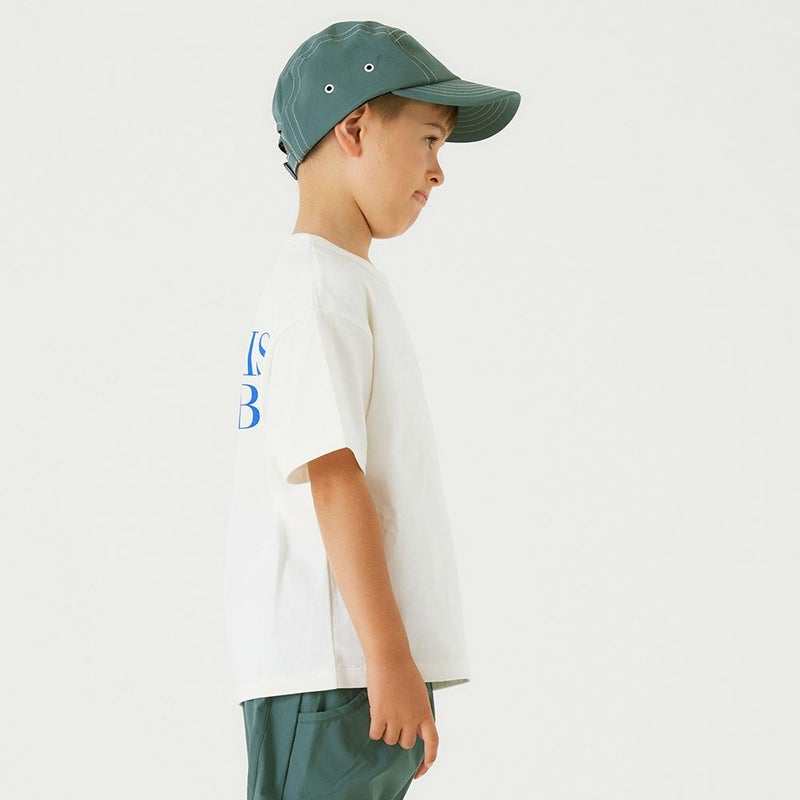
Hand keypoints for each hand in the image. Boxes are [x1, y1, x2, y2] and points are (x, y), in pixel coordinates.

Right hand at [366, 655, 438, 778]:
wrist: (389, 658)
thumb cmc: (404, 671)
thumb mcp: (419, 693)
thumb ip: (419, 712)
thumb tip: (415, 730)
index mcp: (425, 711)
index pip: (433, 742)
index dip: (430, 758)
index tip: (425, 767)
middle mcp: (412, 718)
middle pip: (406, 744)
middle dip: (400, 736)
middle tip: (394, 721)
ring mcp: (396, 717)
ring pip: (390, 740)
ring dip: (386, 732)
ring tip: (385, 712)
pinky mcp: (380, 715)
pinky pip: (376, 735)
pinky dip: (374, 730)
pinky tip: (375, 717)